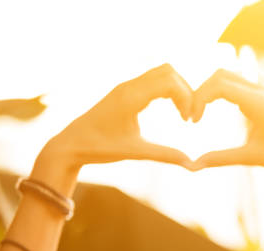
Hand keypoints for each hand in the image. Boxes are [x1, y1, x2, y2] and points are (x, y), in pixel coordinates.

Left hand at [38, 64, 195, 175]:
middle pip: (169, 72)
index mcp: (131, 97)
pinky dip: (169, 90)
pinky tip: (173, 110)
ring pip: (163, 73)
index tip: (189, 121)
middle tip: (190, 116)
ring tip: (183, 113)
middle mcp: (129, 86)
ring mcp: (127, 86)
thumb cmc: (100, 148)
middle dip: (186, 91)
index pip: (170, 82)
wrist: (72, 144)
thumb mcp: (135, 152)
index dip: (187, 98)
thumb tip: (191, 164)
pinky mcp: (126, 91)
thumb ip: (164, 155)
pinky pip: (154, 80)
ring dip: (178, 89)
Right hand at [191, 69, 263, 168]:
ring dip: (210, 89)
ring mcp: (262, 88)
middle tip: (192, 116)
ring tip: (200, 112)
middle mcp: (259, 89)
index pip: (218, 86)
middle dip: (201, 91)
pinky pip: (236, 82)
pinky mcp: (262, 93)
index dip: (199, 99)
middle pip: (220, 75)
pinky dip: (220, 90)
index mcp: (257, 101)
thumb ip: (222, 159)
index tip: (193, 121)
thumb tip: (194, 166)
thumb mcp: (251, 157)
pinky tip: (212, 109)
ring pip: (227, 75)